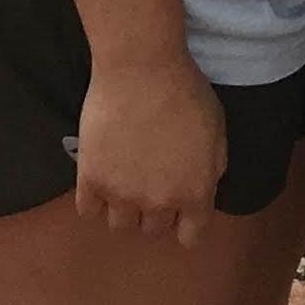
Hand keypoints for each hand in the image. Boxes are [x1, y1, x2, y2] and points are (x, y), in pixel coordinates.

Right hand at [74, 53, 226, 244]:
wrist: (142, 67)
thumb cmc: (186, 92)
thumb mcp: (217, 130)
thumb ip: (211, 168)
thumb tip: (202, 187)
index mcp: (195, 193)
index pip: (191, 237)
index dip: (186, 222)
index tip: (179, 207)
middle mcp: (159, 203)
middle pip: (153, 230)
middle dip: (154, 211)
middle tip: (150, 182)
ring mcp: (122, 195)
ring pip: (120, 225)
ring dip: (123, 207)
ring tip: (123, 180)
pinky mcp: (91, 180)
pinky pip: (88, 210)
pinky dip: (94, 199)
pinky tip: (100, 177)